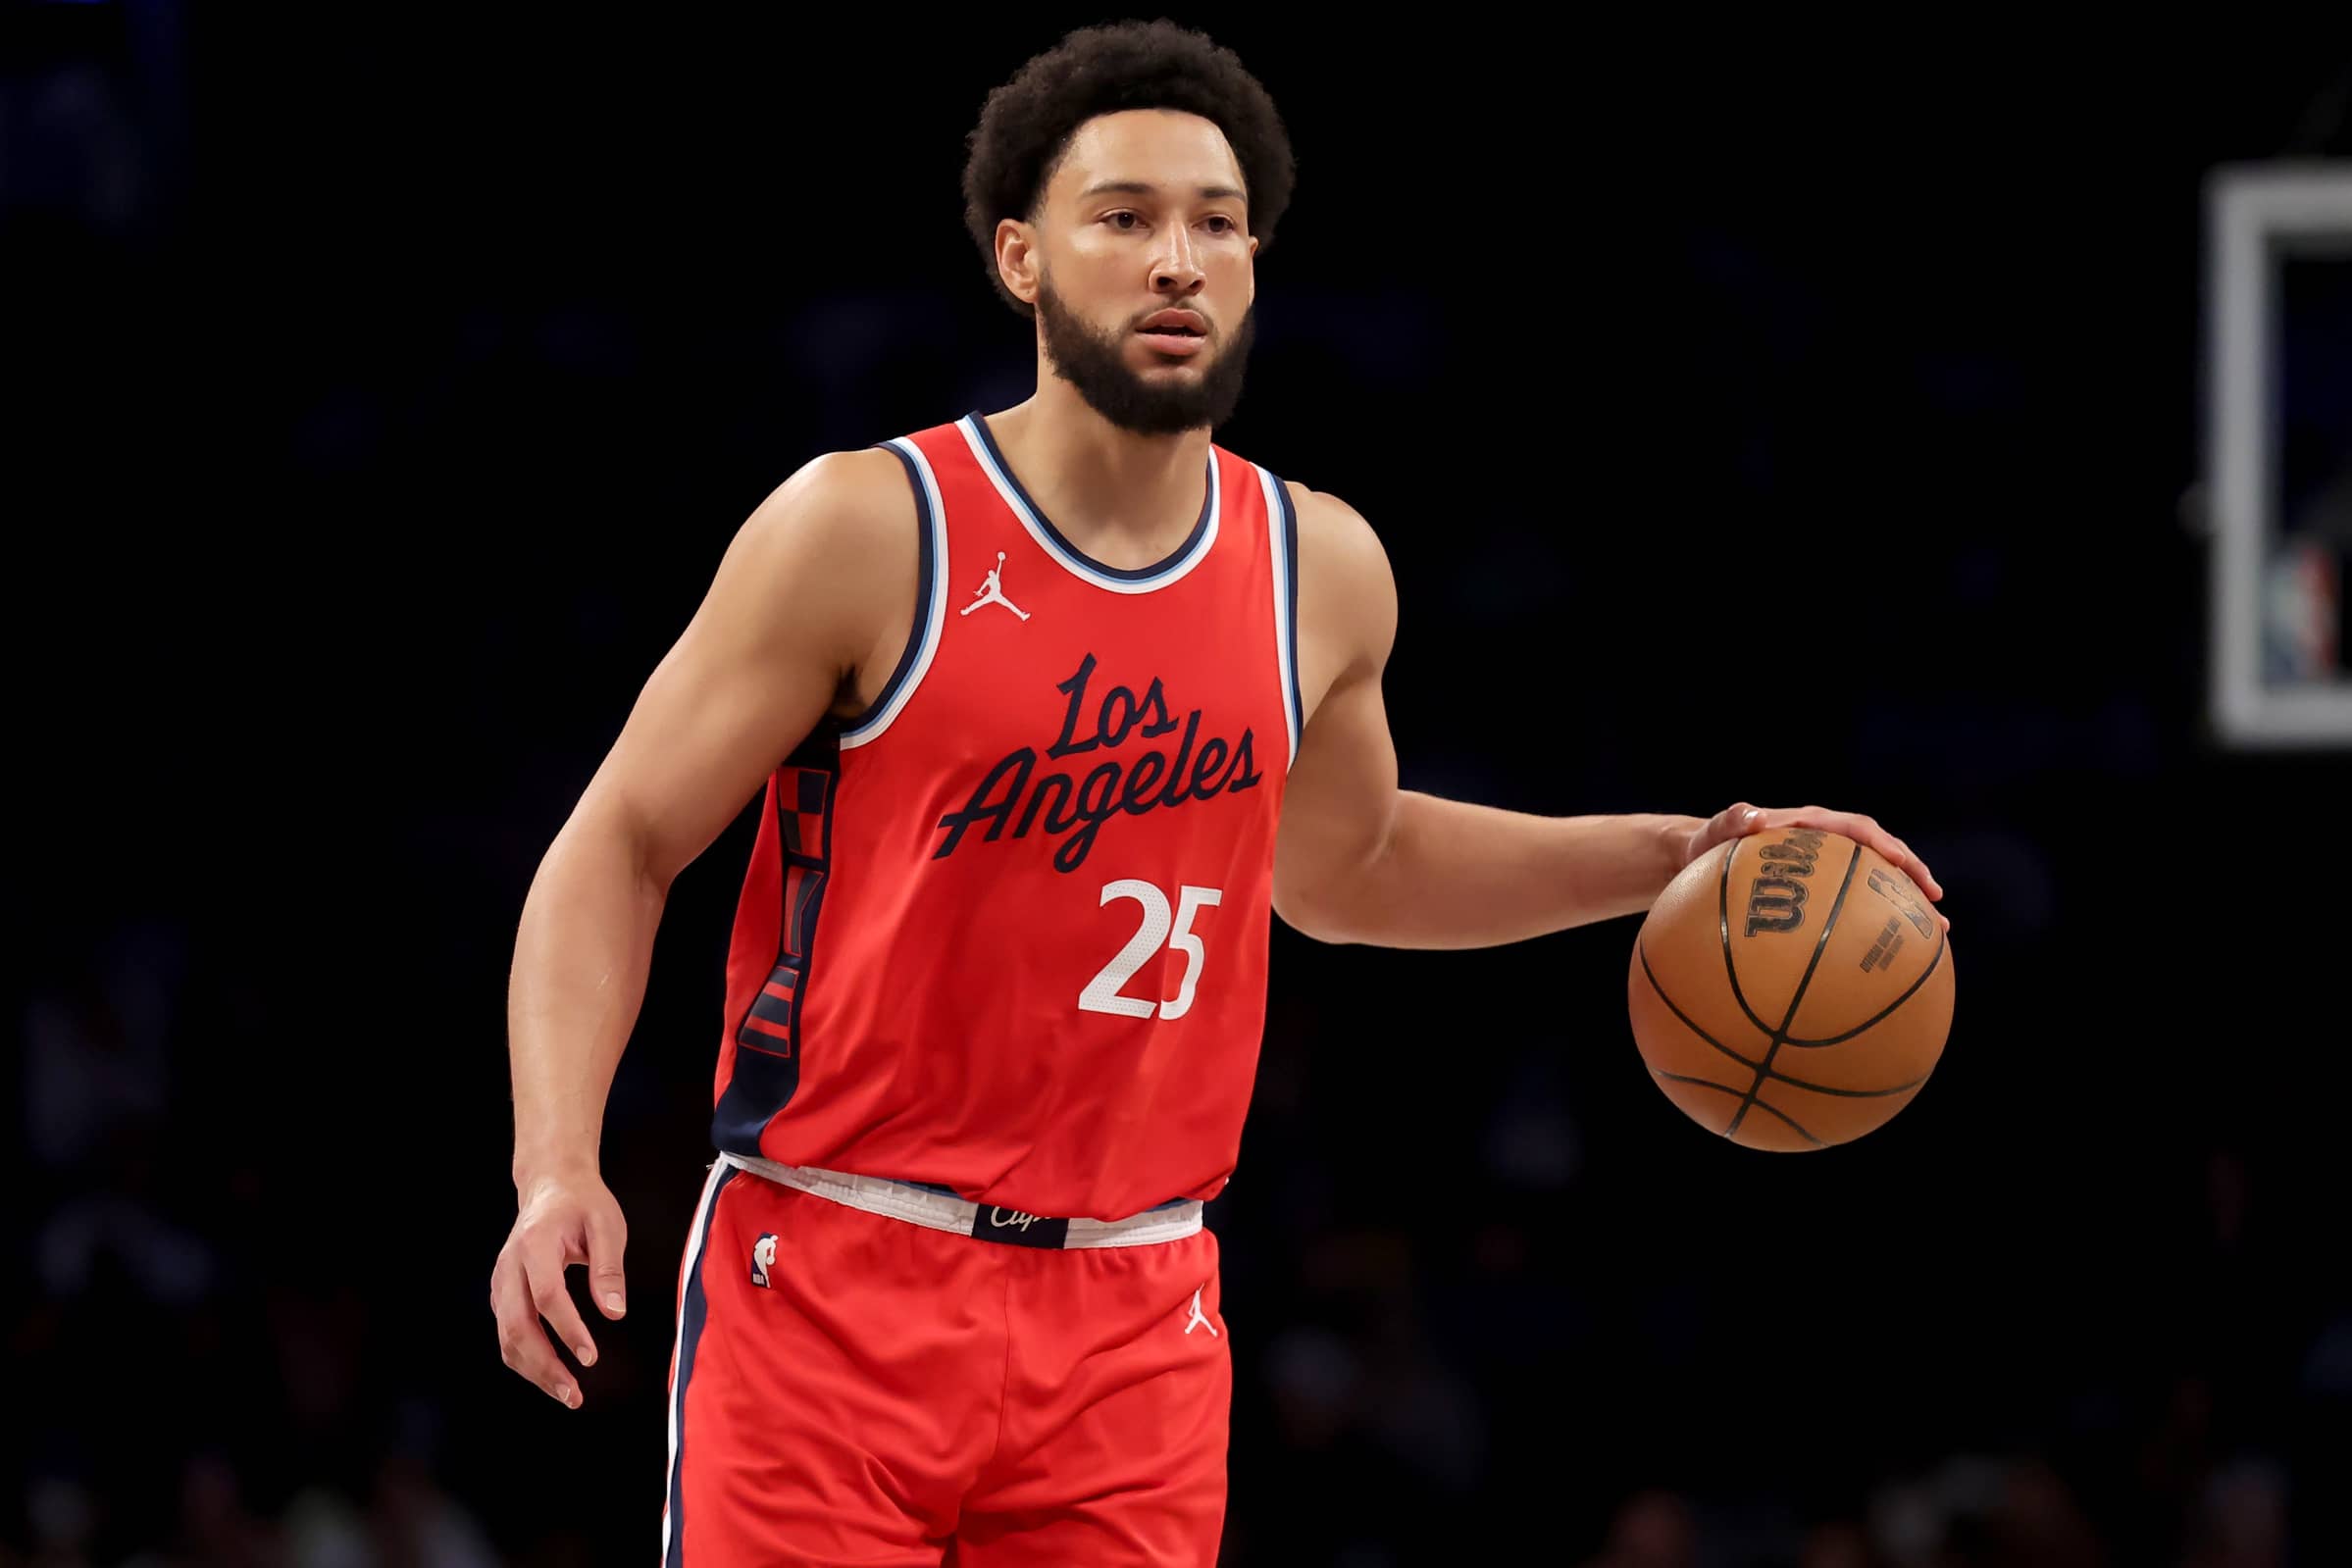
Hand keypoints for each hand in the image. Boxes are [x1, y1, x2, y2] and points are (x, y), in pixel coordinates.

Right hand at [490, 1168, 628, 1409]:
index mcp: (535, 1244)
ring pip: (506, 1337)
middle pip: (517, 1325)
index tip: (590, 1357)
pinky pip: (507, 1334)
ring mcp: (501, 1282)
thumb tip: (614, 1313)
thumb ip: (609, 1269)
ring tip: (567, 1394)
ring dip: (534, 1371)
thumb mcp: (607, 1224)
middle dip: (544, 1365)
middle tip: (574, 1394)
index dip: (567, 1329)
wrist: (550, 1186)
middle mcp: (510, 1267)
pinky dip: (526, 1360)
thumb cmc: (582, 1204)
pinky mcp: (503, 1294)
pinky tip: (550, 1375)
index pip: (546, 1295)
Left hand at [1682, 802, 1948, 931]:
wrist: (1701, 857)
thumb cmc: (1707, 845)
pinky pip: (1857, 908)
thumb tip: (1754, 817)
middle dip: (1912, 874)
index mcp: (1810, 826)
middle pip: (1880, 856)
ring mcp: (1827, 871)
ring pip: (1877, 884)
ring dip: (1907, 904)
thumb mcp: (1714, 831)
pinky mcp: (1821, 894)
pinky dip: (1878, 926)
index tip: (1901, 863)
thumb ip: (1732, 821)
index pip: (1856, 830)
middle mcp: (1827, 846)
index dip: (1881, 845)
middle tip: (1936, 900)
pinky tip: (1895, 959)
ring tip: (1938, 932)